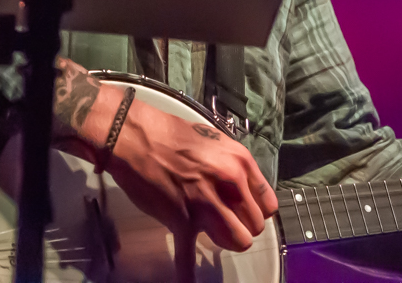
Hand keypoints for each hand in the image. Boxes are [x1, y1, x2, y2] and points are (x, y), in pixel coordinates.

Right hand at [48, 60, 276, 266]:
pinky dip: (187, 273)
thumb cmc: (170, 134)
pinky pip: (187, 257)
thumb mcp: (215, 140)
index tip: (247, 211)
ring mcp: (205, 204)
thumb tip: (241, 185)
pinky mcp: (181, 221)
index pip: (267, 203)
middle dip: (243, 227)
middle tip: (228, 221)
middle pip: (254, 226)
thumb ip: (232, 165)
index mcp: (239, 162)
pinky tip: (188, 280)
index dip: (257, 210)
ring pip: (237, 242)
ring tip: (214, 234)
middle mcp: (228, 184)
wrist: (134, 137)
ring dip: (226, 241)